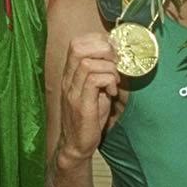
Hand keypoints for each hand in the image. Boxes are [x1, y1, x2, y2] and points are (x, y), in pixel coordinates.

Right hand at [56, 32, 123, 164]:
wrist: (75, 145)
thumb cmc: (87, 118)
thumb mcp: (94, 91)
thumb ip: (101, 75)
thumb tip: (119, 59)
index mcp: (70, 74)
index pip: (76, 43)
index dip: (97, 40)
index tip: (112, 51)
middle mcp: (68, 80)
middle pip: (79, 47)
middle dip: (104, 49)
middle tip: (115, 63)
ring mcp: (72, 91)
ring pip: (88, 63)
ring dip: (108, 68)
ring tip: (114, 81)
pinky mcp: (81, 104)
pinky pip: (94, 80)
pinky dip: (108, 81)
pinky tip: (111, 91)